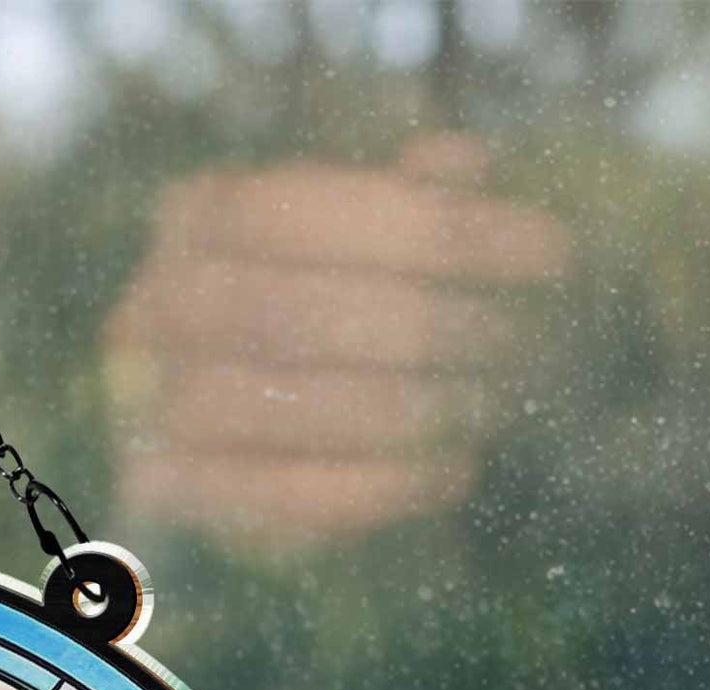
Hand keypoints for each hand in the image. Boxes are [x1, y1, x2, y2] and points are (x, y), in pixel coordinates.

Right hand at [106, 133, 569, 552]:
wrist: (218, 406)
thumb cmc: (311, 296)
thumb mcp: (356, 230)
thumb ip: (405, 197)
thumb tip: (465, 170)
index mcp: (199, 218)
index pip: (315, 210)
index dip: (442, 233)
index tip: (553, 258)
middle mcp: (158, 308)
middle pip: (300, 317)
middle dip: (432, 332)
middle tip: (516, 344)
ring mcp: (156, 408)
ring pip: (292, 412)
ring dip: (414, 413)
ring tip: (490, 407)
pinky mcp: (179, 496)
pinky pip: (290, 500)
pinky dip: (389, 489)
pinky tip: (454, 473)